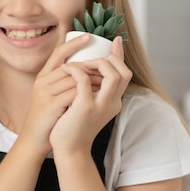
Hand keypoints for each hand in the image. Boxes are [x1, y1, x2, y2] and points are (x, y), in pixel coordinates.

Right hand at [18, 33, 100, 155]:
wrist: (35, 139)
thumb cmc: (48, 117)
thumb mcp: (52, 95)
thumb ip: (64, 82)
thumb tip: (87, 71)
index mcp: (43, 76)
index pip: (58, 53)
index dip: (74, 43)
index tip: (89, 36)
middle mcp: (42, 81)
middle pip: (71, 65)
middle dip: (92, 67)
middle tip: (107, 67)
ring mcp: (45, 92)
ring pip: (75, 79)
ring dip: (93, 80)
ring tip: (106, 82)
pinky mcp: (51, 105)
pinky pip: (74, 93)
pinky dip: (87, 93)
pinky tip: (97, 95)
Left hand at [49, 36, 131, 152]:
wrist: (68, 150)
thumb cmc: (73, 127)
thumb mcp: (88, 107)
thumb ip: (93, 92)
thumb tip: (88, 73)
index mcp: (114, 101)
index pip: (124, 74)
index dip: (120, 55)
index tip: (116, 40)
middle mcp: (112, 103)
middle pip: (124, 72)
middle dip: (110, 58)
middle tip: (90, 58)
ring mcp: (100, 105)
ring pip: (112, 74)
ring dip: (96, 63)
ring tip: (79, 63)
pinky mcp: (85, 107)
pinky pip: (84, 80)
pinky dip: (75, 69)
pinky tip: (65, 68)